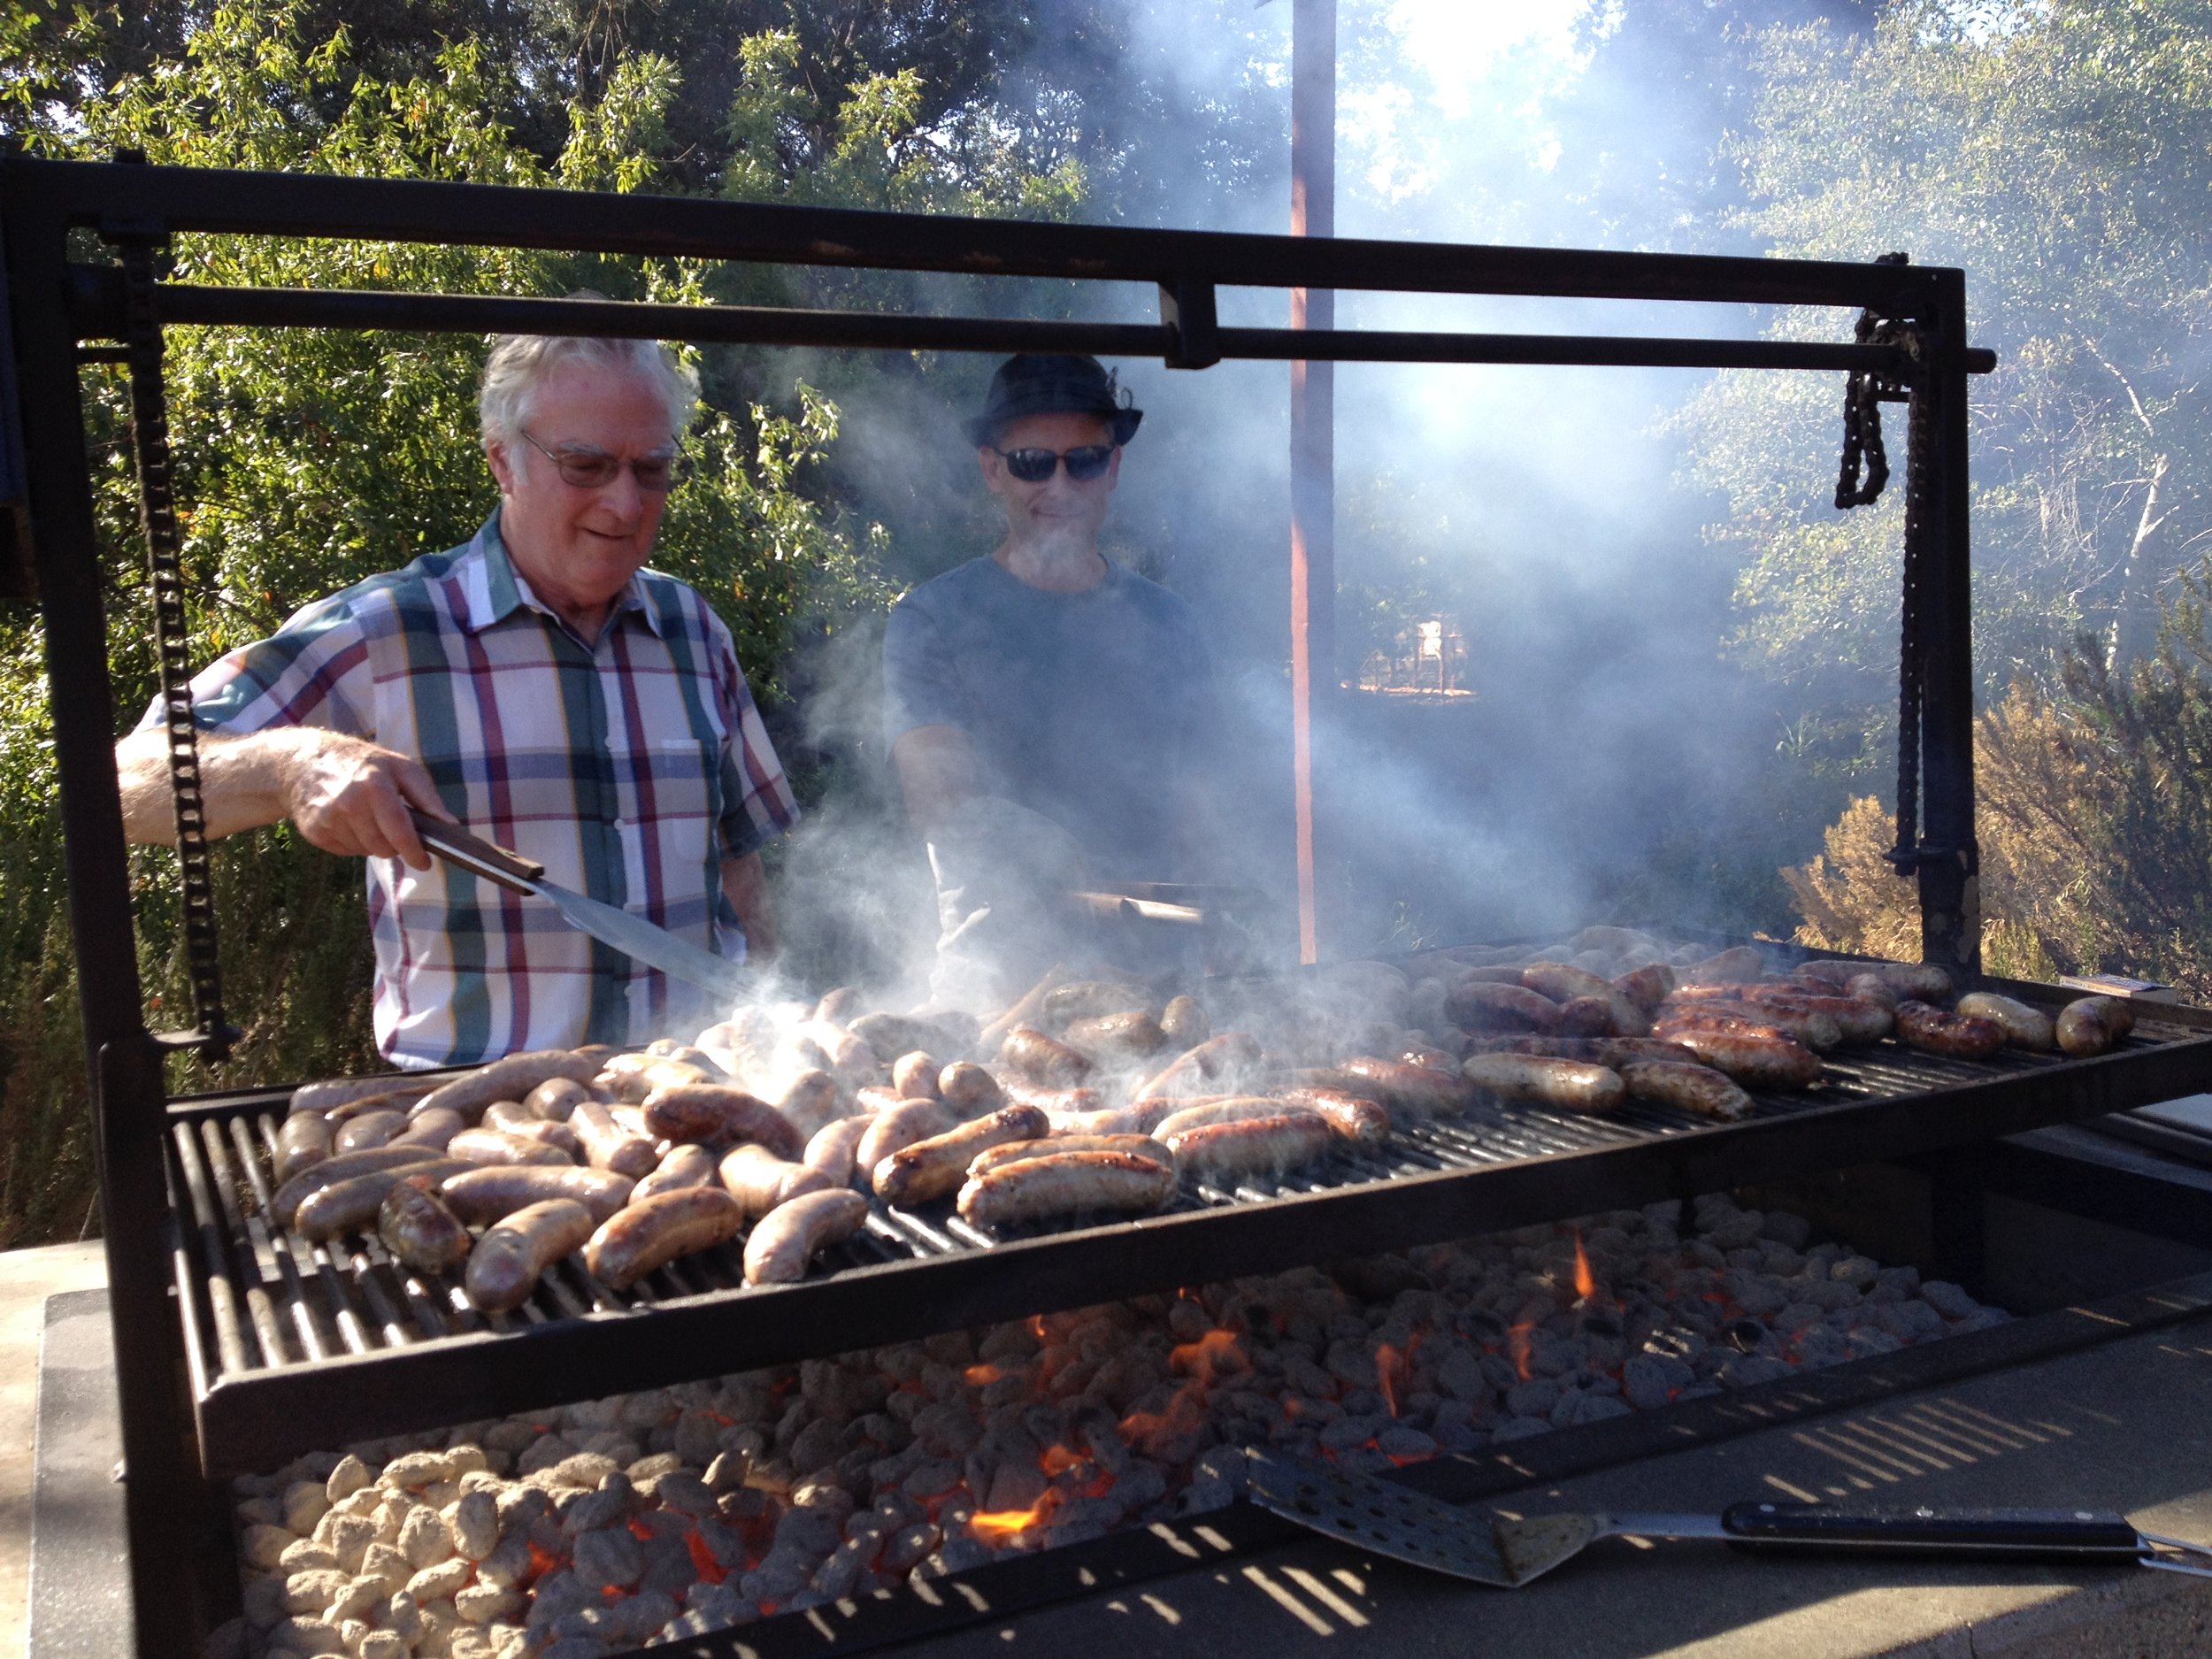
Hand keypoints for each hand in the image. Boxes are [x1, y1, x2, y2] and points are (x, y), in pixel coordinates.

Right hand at [280, 731, 452, 869]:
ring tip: (369, 818)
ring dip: (374, 843)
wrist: (306, 762)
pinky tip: (350, 822)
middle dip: (395, 845)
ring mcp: (328, 819)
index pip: (399, 831)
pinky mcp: (314, 832)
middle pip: (383, 848)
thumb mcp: (401, 769)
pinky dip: (354, 843)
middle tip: (394, 828)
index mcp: (374, 786)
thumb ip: (427, 797)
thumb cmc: (363, 764)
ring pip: (365, 851)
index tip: (425, 863)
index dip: (414, 852)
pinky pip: (346, 852)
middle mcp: (348, 804)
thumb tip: (450, 825)